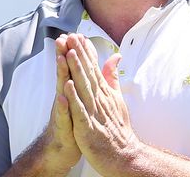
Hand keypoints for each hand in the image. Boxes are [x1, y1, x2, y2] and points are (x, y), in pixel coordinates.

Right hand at [41, 34, 81, 172]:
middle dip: (63, 55)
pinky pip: (64, 115)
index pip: (74, 68)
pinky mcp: (64, 127)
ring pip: (62, 90)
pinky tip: (63, 97)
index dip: (75, 52)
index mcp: (72, 91)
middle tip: (62, 37)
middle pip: (64, 73)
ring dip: (61, 75)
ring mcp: (63, 111)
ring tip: (61, 59)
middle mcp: (65, 97)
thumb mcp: (80, 99)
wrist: (61, 149)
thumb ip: (86, 81)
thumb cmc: (73, 121)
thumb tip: (90, 66)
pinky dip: (64, 106)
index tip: (76, 33)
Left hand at [63, 34, 140, 175]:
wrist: (123, 155)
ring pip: (83, 87)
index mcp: (104, 92)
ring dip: (76, 69)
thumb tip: (115, 57)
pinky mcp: (87, 127)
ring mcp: (94, 112)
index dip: (86, 52)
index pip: (94, 68)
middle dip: (79, 54)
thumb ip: (113, 77)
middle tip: (71, 36)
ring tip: (69, 53)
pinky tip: (67, 85)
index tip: (78, 35)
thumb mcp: (117, 98)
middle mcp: (100, 99)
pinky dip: (73, 97)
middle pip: (88, 73)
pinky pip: (79, 110)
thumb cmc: (117, 127)